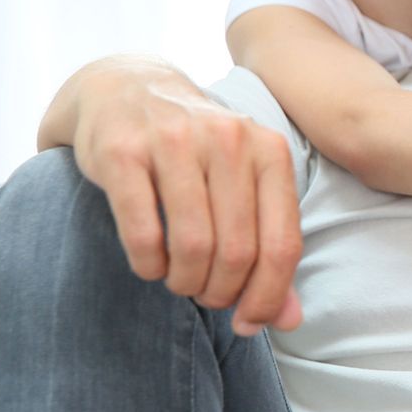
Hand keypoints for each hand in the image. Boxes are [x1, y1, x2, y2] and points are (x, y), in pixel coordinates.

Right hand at [70, 63, 302, 334]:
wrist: (125, 89)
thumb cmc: (194, 153)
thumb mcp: (242, 187)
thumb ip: (269, 249)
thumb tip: (289, 320)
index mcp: (269, 151)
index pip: (283, 245)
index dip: (268, 297)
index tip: (247, 323)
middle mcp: (228, 140)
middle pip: (239, 251)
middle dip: (221, 292)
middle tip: (204, 296)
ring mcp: (174, 141)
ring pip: (194, 245)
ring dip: (184, 281)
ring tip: (178, 280)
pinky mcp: (122, 151)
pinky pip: (143, 232)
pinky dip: (148, 265)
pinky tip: (149, 265)